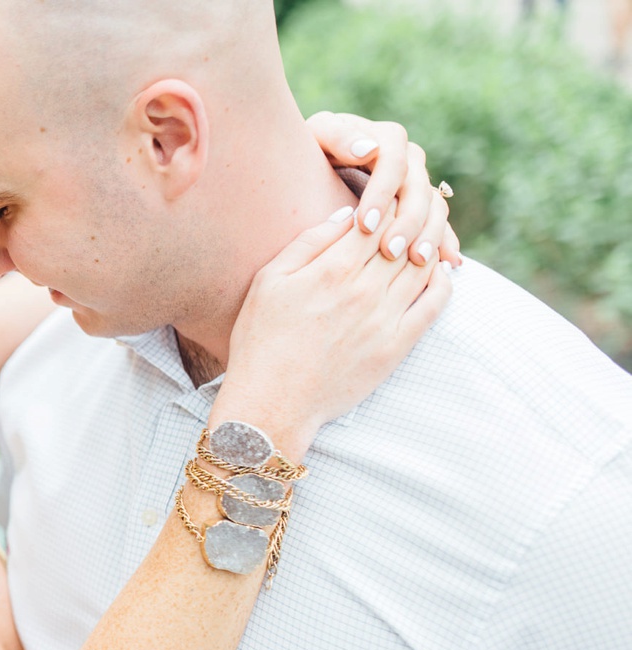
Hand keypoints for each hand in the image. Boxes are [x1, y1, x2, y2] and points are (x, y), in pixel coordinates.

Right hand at [213, 202, 452, 457]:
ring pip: (423, 266)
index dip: (388, 200)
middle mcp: (363, 290)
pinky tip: (441, 270)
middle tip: (420, 204)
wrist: (272, 402)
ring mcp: (383, 319)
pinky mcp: (396, 346)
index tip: (391, 192)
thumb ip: (308, 242)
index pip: (376, 217)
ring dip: (432, 243)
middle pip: (404, 236)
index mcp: (331, 268)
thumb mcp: (268, 282)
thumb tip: (348, 213)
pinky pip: (433, 305)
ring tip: (431, 231)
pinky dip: (443, 282)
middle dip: (414, 215)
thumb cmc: (261, 341)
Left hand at [305, 110, 462, 265]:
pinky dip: (445, 242)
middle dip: (407, 221)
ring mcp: (417, 185)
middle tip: (391, 250)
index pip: (394, 163)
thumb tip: (368, 149)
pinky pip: (439, 224)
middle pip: (418, 189)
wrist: (311, 171)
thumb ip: (338, 136)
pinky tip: (449, 264)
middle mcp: (409, 160)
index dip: (382, 194)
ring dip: (430, 234)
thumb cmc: (310, 151)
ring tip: (418, 260)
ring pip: (434, 207)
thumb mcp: (317, 135)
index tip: (365, 225)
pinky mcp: (421, 208)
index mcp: (387, 139)